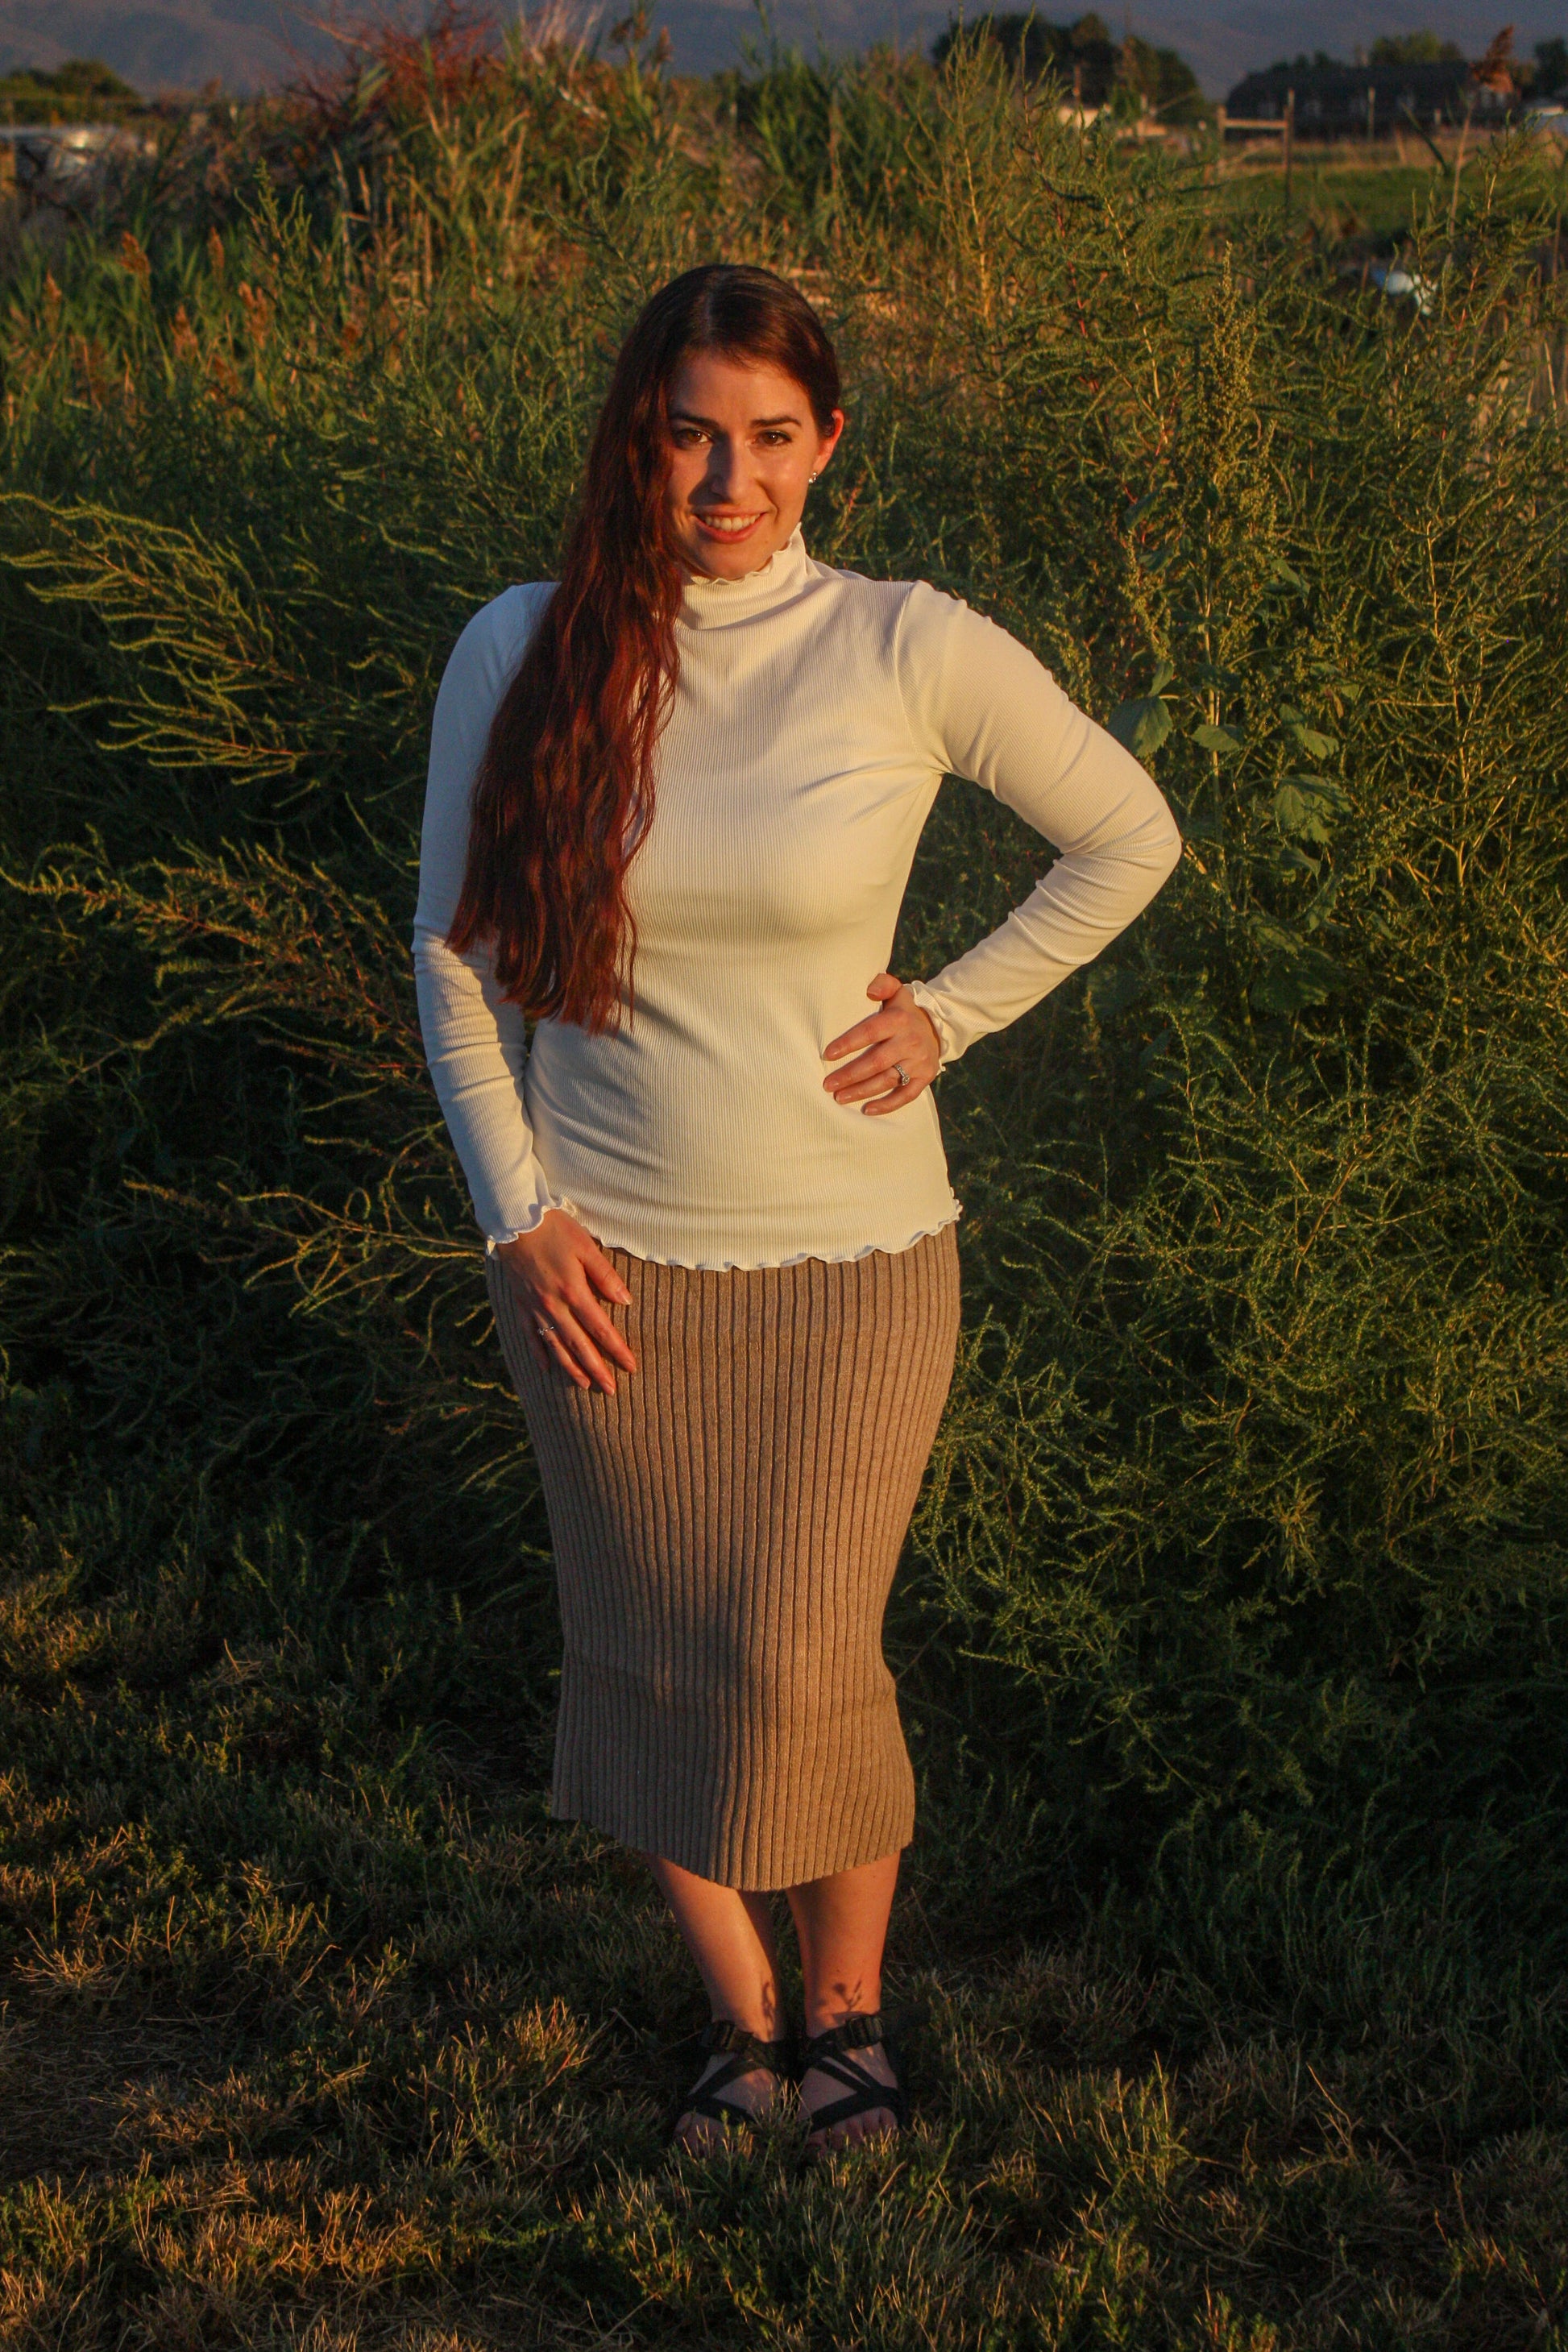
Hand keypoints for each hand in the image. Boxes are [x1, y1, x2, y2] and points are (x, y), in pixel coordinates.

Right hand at [493, 1210, 636, 1393]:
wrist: (514, 1220)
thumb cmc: (554, 1228)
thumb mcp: (586, 1246)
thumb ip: (605, 1275)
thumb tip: (625, 1301)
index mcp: (573, 1291)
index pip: (601, 1328)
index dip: (617, 1349)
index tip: (631, 1367)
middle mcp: (553, 1305)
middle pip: (579, 1345)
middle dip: (597, 1369)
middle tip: (611, 1390)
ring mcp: (535, 1307)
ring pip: (555, 1345)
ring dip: (571, 1368)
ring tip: (584, 1385)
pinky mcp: (521, 1303)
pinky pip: (530, 1335)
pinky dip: (539, 1353)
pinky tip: (547, 1368)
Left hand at [823, 973, 942, 1114]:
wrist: (938, 1026)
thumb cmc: (904, 1011)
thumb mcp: (897, 992)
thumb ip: (883, 984)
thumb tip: (870, 990)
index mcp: (899, 1020)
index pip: (869, 1032)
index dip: (848, 1043)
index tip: (827, 1054)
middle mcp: (910, 1041)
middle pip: (875, 1062)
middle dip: (849, 1075)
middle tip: (827, 1084)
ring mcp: (918, 1061)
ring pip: (886, 1080)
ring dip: (861, 1092)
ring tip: (839, 1097)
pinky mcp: (925, 1077)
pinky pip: (905, 1095)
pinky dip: (886, 1105)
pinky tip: (866, 1109)